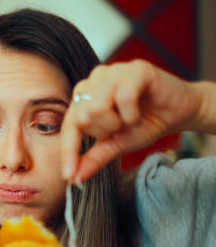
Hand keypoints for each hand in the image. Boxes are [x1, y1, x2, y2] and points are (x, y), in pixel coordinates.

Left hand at [61, 59, 202, 181]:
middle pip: (83, 117)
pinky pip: (123, 98)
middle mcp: (94, 81)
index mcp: (84, 97)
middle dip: (104, 131)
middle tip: (121, 127)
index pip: (69, 125)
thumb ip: (93, 158)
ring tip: (131, 119)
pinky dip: (132, 114)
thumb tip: (74, 178)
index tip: (68, 177)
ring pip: (98, 107)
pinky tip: (140, 112)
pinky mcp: (135, 68)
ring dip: (118, 123)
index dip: (68, 151)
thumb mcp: (115, 144)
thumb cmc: (144, 124)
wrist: (179, 112)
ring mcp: (113, 71)